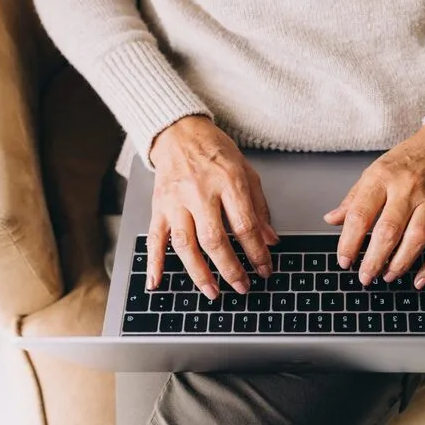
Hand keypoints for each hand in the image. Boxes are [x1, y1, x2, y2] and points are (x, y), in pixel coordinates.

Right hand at [147, 116, 277, 299]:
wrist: (179, 132)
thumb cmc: (214, 150)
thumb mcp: (246, 171)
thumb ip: (258, 207)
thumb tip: (270, 240)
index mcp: (227, 182)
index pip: (245, 226)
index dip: (257, 252)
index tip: (265, 269)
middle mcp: (199, 193)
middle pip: (214, 239)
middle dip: (230, 268)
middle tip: (242, 287)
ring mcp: (175, 202)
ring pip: (185, 244)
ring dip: (199, 272)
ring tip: (212, 291)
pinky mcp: (158, 207)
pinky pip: (154, 239)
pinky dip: (154, 264)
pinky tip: (156, 283)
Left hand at [324, 121, 424, 289]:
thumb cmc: (410, 158)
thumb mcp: (375, 170)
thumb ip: (354, 198)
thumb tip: (332, 219)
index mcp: (382, 177)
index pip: (360, 214)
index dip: (349, 242)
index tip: (344, 260)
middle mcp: (407, 189)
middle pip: (388, 231)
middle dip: (374, 260)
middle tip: (364, 277)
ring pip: (416, 239)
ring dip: (400, 264)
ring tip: (387, 276)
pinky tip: (418, 279)